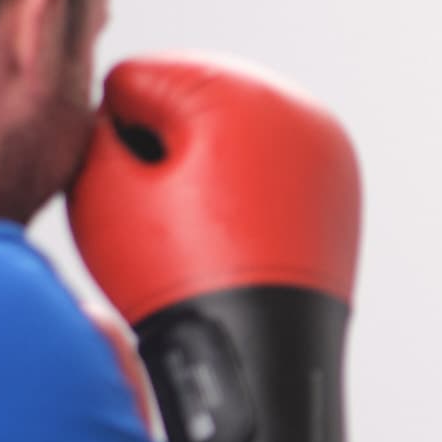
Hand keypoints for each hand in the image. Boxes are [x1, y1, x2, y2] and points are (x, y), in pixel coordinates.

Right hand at [67, 56, 360, 441]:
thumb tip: (131, 107)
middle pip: (195, 99)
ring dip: (207, 166)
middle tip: (169, 216)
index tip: (139, 196)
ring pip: (236, 132)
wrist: (258, 362)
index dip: (117, 138)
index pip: (139, 79)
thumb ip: (101, 124)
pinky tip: (231, 236)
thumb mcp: (105, 190)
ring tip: (202, 230)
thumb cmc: (176, 278)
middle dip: (169, 147)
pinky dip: (246, 190)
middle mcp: (299, 104)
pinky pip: (272, 168)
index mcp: (241, 90)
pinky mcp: (340, 184)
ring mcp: (329, 145)